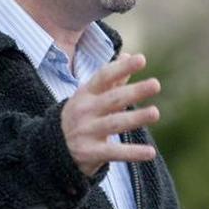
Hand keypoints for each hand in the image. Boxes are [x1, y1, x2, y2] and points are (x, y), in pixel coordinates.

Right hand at [61, 53, 161, 176]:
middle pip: (113, 99)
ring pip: (115, 123)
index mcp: (85, 94)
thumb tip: (129, 55)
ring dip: (135, 118)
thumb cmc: (80, 116)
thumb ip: (111, 79)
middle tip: (156, 84)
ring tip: (155, 112)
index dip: (121, 68)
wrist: (52, 149)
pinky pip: (114, 152)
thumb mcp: (90, 96)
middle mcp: (85, 111)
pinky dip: (132, 153)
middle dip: (134, 91)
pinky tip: (150, 153)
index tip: (142, 59)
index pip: (104, 77)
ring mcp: (86, 132)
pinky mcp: (90, 153)